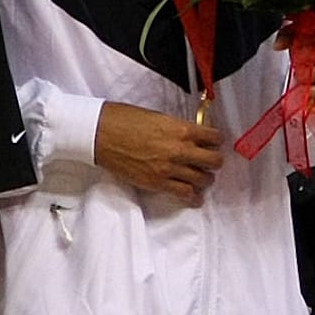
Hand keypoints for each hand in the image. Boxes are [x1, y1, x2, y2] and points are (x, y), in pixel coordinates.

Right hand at [96, 104, 223, 203]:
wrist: (99, 133)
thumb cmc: (123, 119)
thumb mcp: (158, 117)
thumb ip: (178, 128)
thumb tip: (191, 135)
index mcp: (181, 129)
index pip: (214, 138)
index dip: (215, 141)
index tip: (212, 144)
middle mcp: (180, 149)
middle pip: (214, 161)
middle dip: (214, 161)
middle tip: (208, 162)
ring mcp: (169, 168)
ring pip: (204, 179)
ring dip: (204, 179)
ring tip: (200, 178)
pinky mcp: (157, 183)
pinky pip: (185, 194)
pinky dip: (193, 197)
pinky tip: (194, 197)